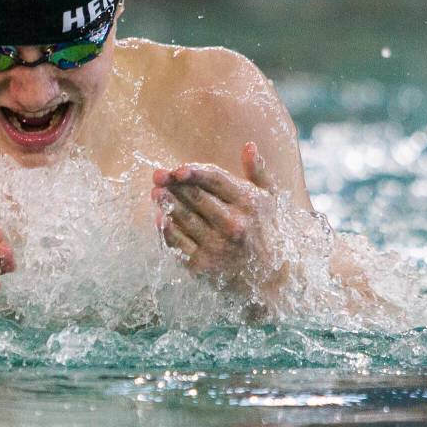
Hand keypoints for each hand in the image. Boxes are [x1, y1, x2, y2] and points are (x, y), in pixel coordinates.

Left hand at [152, 142, 278, 283]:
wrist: (270, 281)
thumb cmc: (266, 232)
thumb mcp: (270, 201)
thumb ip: (258, 172)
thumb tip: (249, 145)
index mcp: (248, 204)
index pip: (215, 179)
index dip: (193, 172)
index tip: (177, 169)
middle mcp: (233, 224)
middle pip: (195, 197)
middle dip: (173, 184)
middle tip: (157, 176)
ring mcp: (217, 246)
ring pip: (184, 218)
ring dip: (166, 203)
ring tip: (155, 192)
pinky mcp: (203, 266)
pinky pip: (178, 243)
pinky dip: (166, 230)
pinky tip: (159, 218)